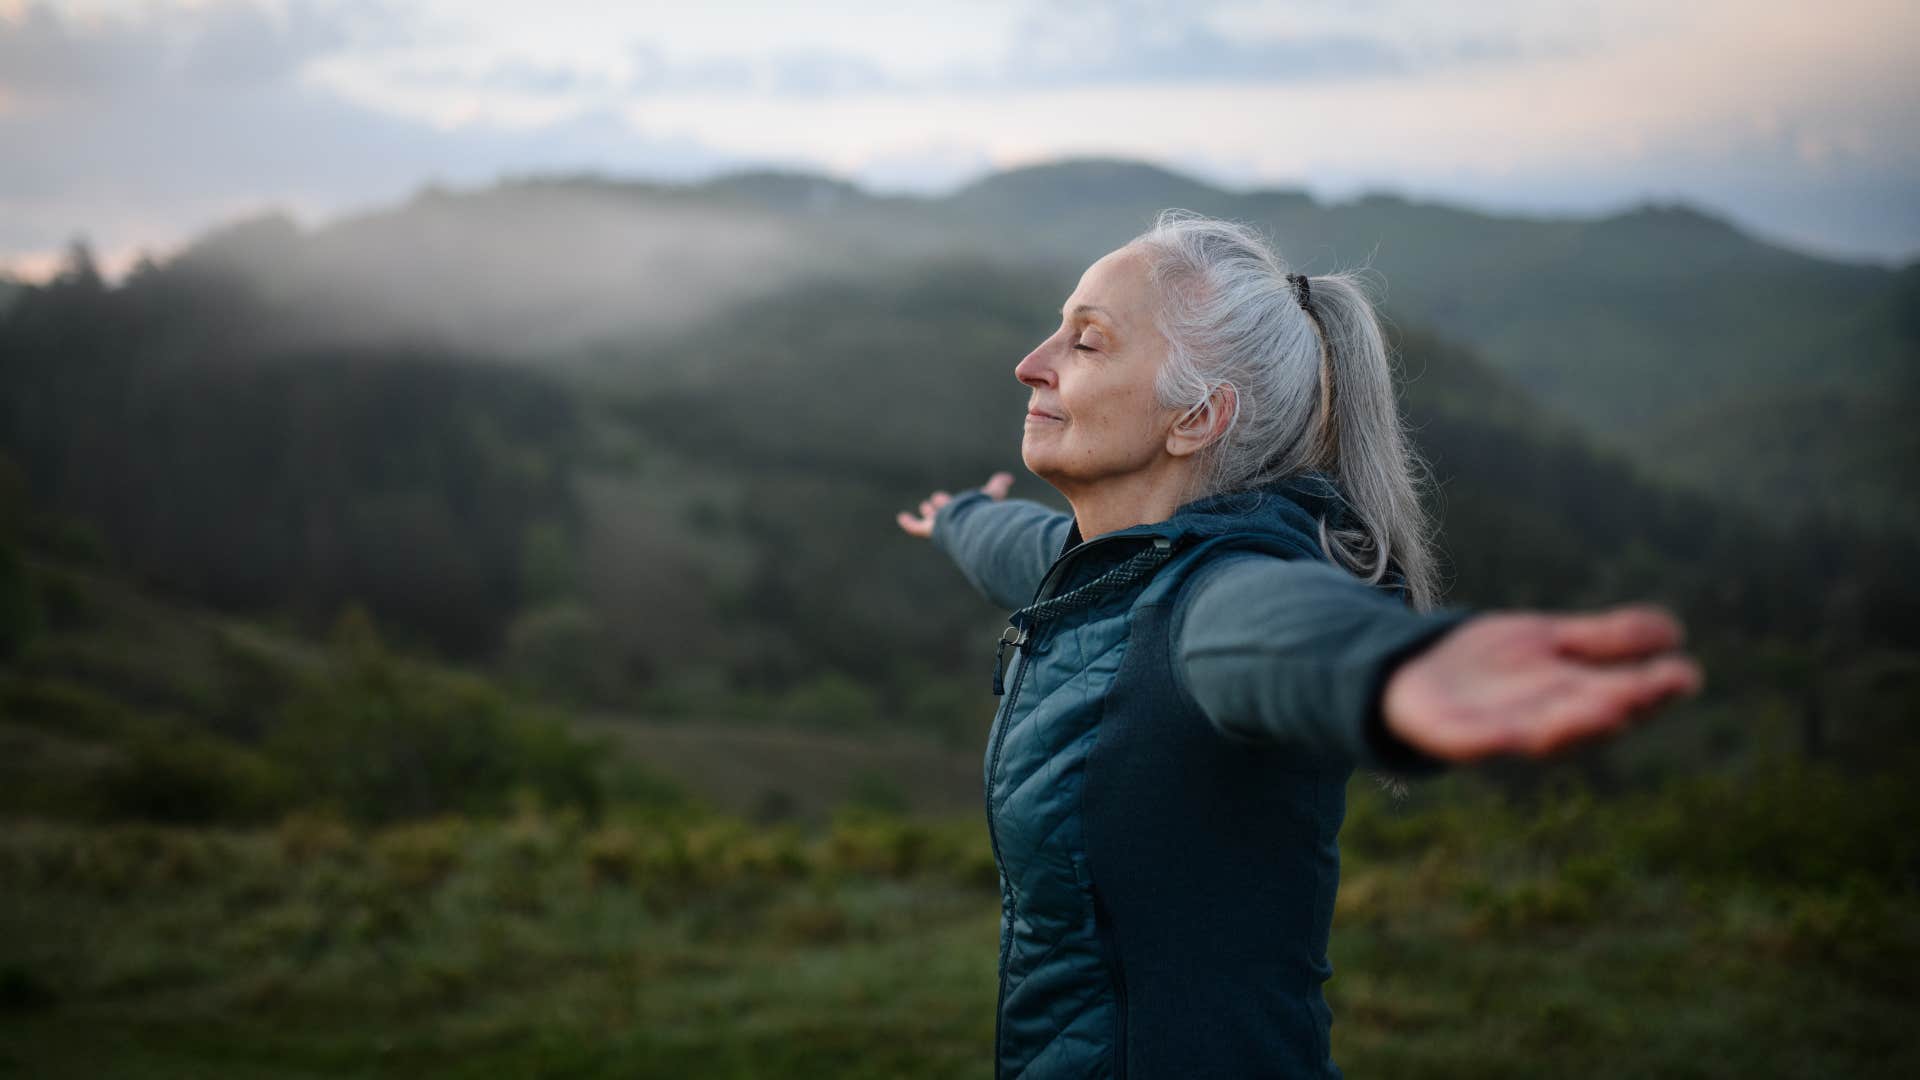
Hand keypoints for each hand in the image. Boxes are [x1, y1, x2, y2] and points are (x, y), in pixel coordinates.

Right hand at [896, 471, 1013, 538]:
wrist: (973, 526)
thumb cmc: (984, 513)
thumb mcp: (992, 495)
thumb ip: (998, 486)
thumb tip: (1008, 478)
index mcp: (968, 513)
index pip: (961, 506)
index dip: (958, 500)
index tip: (957, 495)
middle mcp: (954, 521)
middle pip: (947, 513)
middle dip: (943, 506)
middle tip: (936, 501)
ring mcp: (941, 526)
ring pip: (934, 518)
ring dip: (930, 512)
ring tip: (925, 506)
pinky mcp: (929, 530)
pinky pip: (916, 528)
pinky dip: (909, 523)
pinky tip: (902, 518)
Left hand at [1381, 603, 1703, 760]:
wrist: (1412, 671)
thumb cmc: (1490, 663)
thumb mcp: (1550, 640)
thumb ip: (1605, 639)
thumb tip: (1674, 631)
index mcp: (1571, 697)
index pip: (1621, 694)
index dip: (1653, 689)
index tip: (1686, 674)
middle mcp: (1543, 720)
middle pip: (1586, 717)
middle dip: (1618, 706)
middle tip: (1649, 692)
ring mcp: (1497, 731)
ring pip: (1540, 735)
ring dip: (1572, 726)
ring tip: (1607, 706)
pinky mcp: (1452, 737)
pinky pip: (1474, 743)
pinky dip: (1493, 741)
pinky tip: (1513, 734)